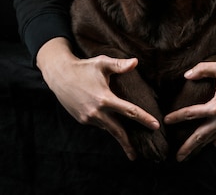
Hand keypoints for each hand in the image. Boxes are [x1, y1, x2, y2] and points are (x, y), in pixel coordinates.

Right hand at [36, 37, 159, 160]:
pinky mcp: (82, 120)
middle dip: (128, 143)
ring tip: (127, 142)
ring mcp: (88, 118)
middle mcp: (97, 112)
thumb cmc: (84, 67)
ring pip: (107, 128)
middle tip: (137, 154)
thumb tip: (136, 62)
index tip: (155, 126)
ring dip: (117, 134)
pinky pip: (98, 124)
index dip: (143, 119)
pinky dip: (106, 125)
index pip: (129, 111)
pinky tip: (111, 124)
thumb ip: (119, 65)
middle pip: (117, 131)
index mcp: (105, 99)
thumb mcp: (102, 63)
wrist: (60, 76)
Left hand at [163, 56, 215, 161]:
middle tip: (178, 157)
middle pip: (201, 136)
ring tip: (191, 154)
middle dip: (188, 147)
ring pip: (213, 139)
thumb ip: (202, 69)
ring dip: (201, 146)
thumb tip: (186, 75)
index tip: (166, 121)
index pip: (192, 114)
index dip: (177, 117)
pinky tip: (211, 144)